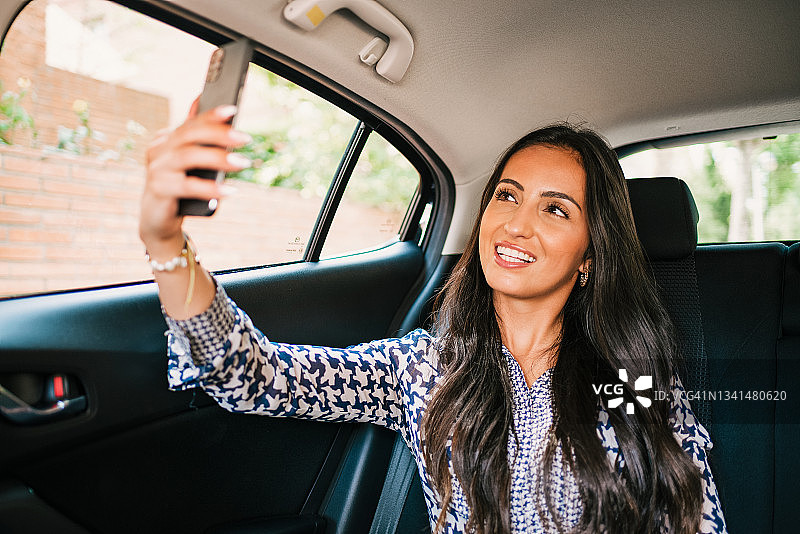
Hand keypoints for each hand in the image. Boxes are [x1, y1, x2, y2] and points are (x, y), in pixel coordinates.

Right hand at [139, 100, 250, 253]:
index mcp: (166, 139)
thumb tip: (226, 115)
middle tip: (246, 138)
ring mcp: (157, 170)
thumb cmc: (180, 186)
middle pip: (189, 135)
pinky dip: (210, 188)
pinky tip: (230, 190)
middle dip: (219, 134)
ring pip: (188, 157)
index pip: (191, 123)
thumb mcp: (191, 163)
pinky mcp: (159, 190)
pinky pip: (188, 187)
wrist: (157, 219)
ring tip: (242, 163)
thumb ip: (202, 142)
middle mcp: (159, 150)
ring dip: (218, 158)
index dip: (211, 115)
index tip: (233, 109)